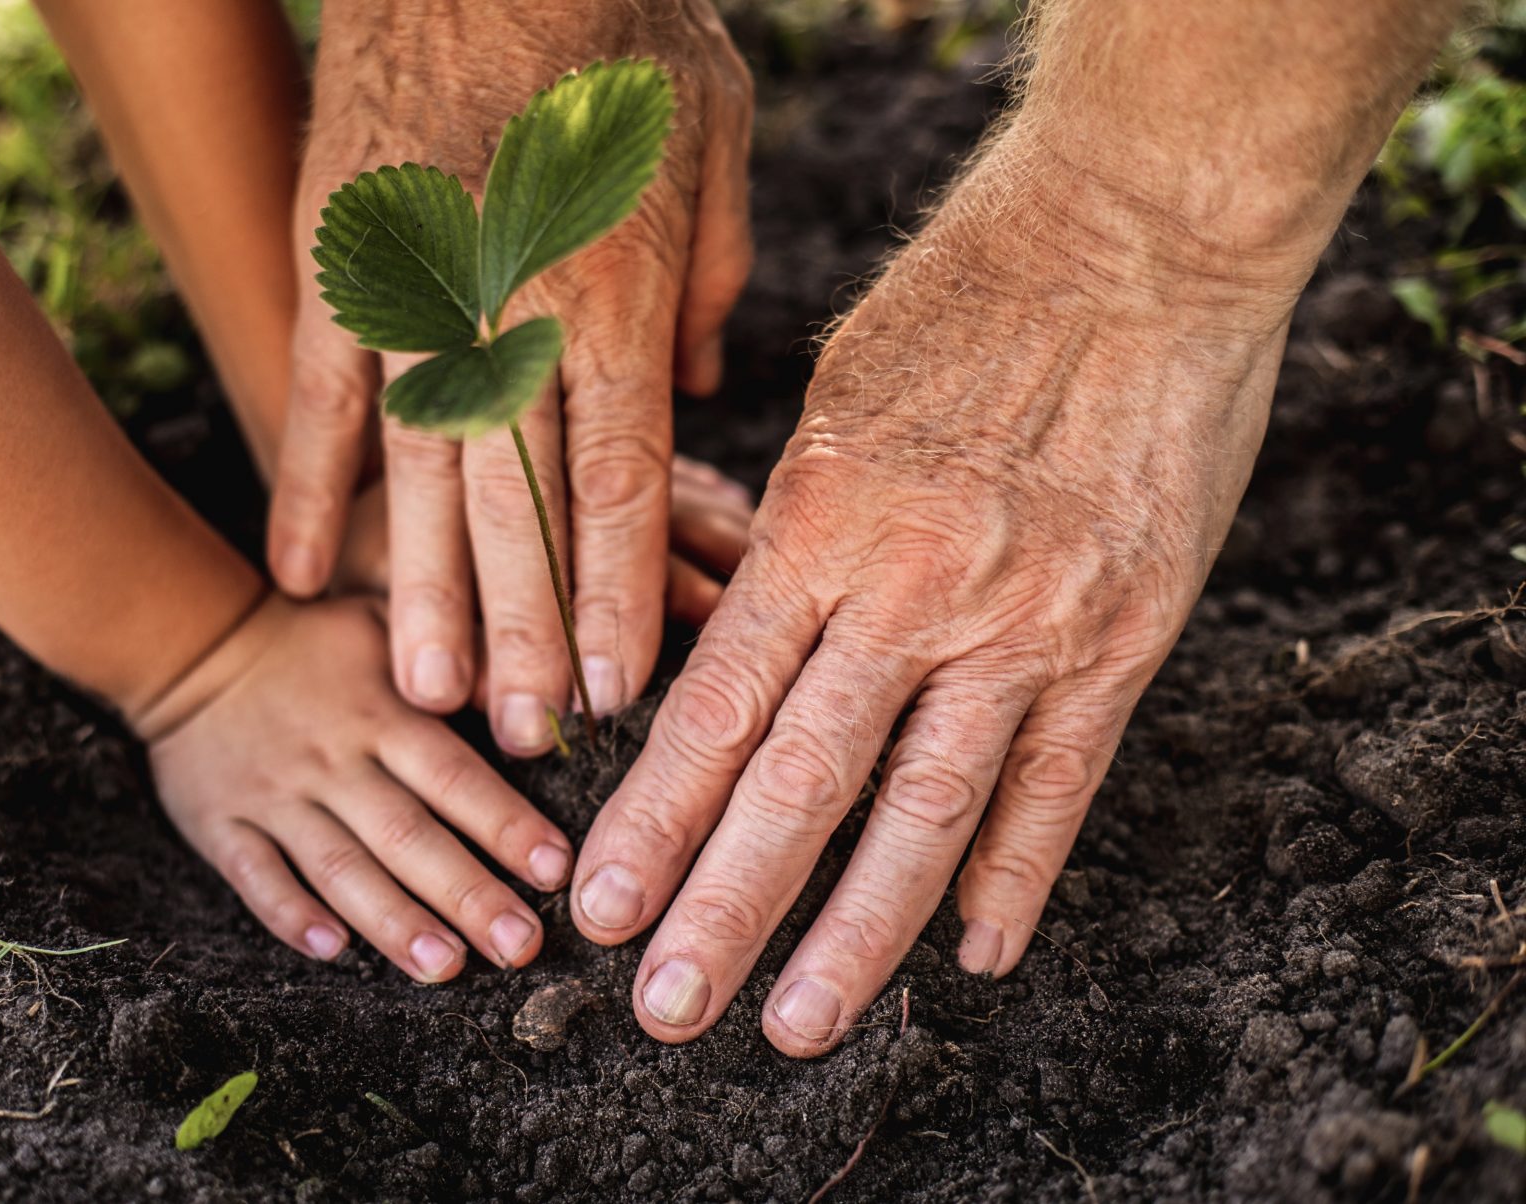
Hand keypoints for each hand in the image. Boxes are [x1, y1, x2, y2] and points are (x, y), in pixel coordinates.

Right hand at [137, 595, 574, 981]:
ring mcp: (275, 796)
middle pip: (407, 835)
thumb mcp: (386, 623)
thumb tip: (534, 698)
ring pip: (340, 867)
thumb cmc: (313, 643)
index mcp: (382, 714)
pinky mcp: (222, 823)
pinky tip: (334, 951)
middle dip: (467, 893)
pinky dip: (292, 914)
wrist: (194, 645)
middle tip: (520, 945)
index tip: (555, 870)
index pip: (453, 777)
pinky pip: (255, 875)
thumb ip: (456, 661)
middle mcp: (334, 761)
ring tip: (447, 966)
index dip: (505, 824)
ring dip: (393, 921)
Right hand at [269, 0, 753, 756]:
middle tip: (530, 739)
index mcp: (614, 289)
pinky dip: (308, 494)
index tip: (619, 689)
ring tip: (429, 698)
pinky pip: (319, 403)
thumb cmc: (616, 26)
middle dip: (530, 632)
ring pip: (418, 479)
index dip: (618, 593)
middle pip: (522, 506)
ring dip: (424, 596)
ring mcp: (414, 297)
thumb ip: (711, 277)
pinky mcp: (337, 269)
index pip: (619, 480)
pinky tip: (300, 579)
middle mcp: (512, 313)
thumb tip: (698, 394)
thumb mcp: (713, 134)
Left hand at [570, 143, 1317, 1052]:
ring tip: (797, 1024)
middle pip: (800, 786)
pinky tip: (975, 955)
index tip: (602, 907)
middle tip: (664, 1008)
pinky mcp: (1122, 638)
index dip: (653, 820)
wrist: (1140, 235)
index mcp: (819, 527)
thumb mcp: (835, 397)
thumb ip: (790, 525)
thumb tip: (740, 620)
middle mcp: (912, 594)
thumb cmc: (965, 294)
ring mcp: (1024, 627)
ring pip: (925, 814)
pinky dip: (1015, 877)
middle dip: (724, 908)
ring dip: (856, 935)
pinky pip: (1059, 784)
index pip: (716, 710)